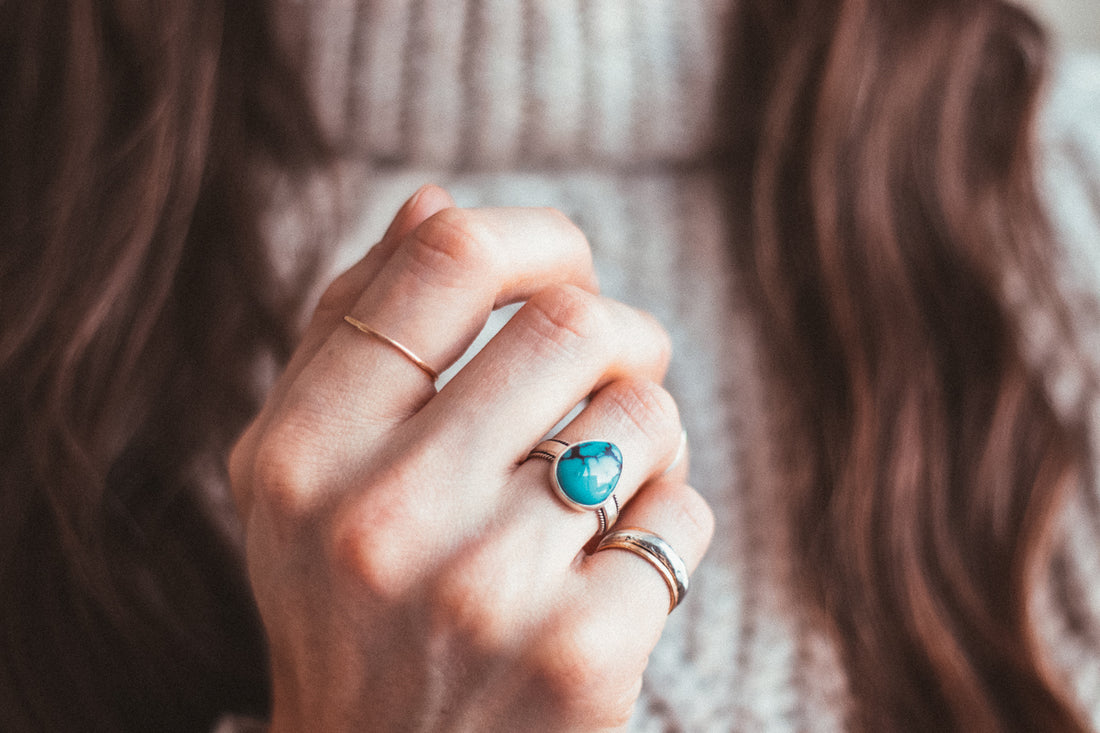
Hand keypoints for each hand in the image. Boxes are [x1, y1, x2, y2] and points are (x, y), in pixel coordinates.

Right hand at [229, 185, 713, 731]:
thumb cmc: (353, 603)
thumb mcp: (306, 474)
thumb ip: (352, 327)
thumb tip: (434, 198)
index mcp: (301, 453)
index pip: (447, 260)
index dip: (537, 236)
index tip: (567, 264)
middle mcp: (379, 518)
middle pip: (571, 323)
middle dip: (622, 329)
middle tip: (618, 364)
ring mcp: (481, 593)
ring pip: (643, 413)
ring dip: (649, 427)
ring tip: (615, 470)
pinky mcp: (578, 659)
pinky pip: (683, 513)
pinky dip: (670, 515)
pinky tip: (622, 553)